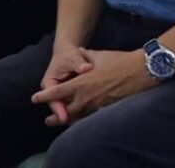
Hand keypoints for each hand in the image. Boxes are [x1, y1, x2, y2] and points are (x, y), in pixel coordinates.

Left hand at [32, 49, 154, 125]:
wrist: (140, 71)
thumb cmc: (119, 61)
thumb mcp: (99, 56)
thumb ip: (86, 56)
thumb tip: (80, 52)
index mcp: (82, 83)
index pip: (58, 92)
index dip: (45, 96)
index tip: (35, 98)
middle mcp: (87, 96)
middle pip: (66, 111)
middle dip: (55, 116)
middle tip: (47, 120)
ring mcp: (97, 105)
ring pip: (79, 116)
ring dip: (69, 120)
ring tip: (62, 122)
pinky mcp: (107, 108)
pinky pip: (92, 116)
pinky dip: (84, 118)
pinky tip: (82, 118)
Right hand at [37, 43, 94, 124]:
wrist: (68, 53)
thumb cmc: (69, 55)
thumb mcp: (73, 58)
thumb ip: (79, 64)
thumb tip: (86, 68)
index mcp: (49, 83)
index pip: (53, 98)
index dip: (59, 109)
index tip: (64, 117)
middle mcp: (53, 92)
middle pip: (59, 108)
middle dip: (66, 117)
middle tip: (74, 127)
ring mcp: (61, 96)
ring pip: (67, 109)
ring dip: (74, 117)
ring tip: (83, 128)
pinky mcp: (69, 97)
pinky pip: (74, 106)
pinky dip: (81, 112)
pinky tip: (91, 118)